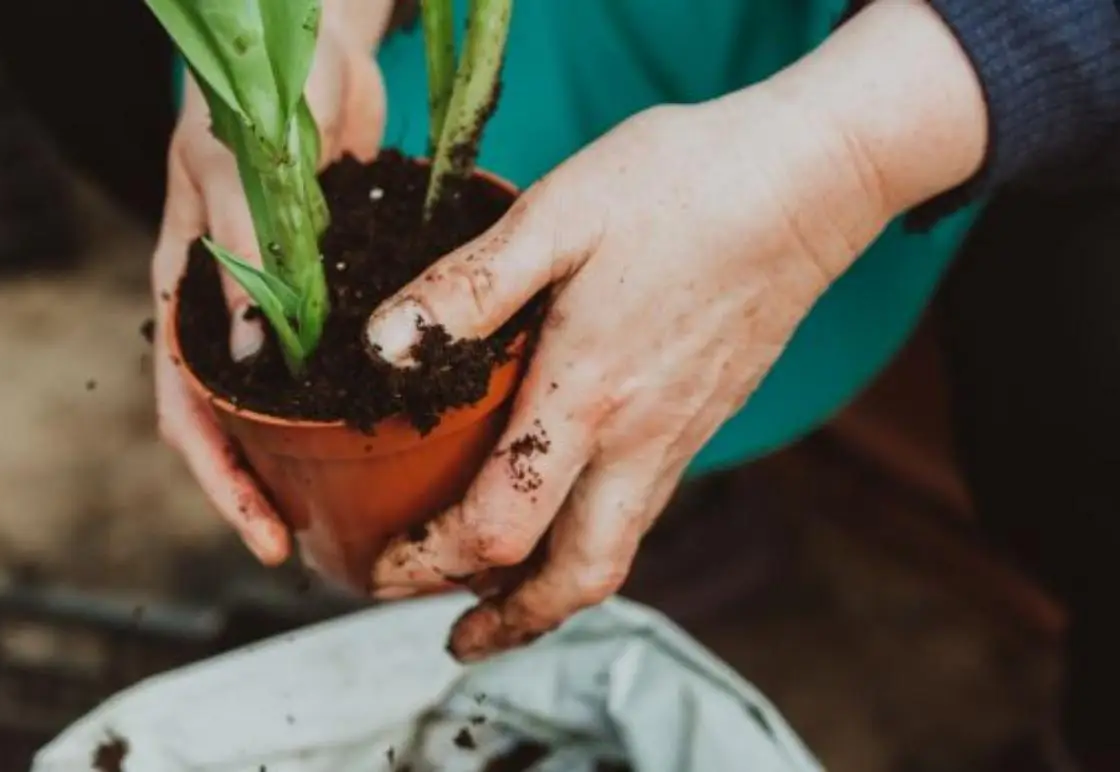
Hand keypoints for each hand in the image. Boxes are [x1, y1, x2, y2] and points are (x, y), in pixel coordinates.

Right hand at [151, 4, 388, 563]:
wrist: (312, 45)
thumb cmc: (255, 94)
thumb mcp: (236, 171)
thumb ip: (243, 256)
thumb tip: (251, 358)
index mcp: (185, 291)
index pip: (187, 410)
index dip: (220, 482)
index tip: (264, 537)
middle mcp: (229, 309)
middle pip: (237, 422)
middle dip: (267, 488)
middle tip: (319, 542)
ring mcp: (282, 301)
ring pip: (288, 399)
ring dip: (313, 453)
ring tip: (361, 504)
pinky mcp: (331, 282)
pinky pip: (338, 354)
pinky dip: (355, 394)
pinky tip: (401, 423)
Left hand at [364, 0, 987, 660]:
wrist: (808, 180)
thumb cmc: (681, 186)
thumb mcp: (557, 217)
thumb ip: (467, 289)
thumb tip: (381, 348)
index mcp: (588, 396)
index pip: (499, 528)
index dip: (429, 564)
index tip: (381, 571)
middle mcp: (640, 440)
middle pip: (576, 579)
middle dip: (508, 624)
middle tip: (454, 640)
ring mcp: (680, 437)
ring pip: (614, 553)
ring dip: (549, 592)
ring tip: (496, 600)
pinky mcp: (703, 419)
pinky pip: (641, 509)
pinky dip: (589, 539)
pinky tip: (562, 506)